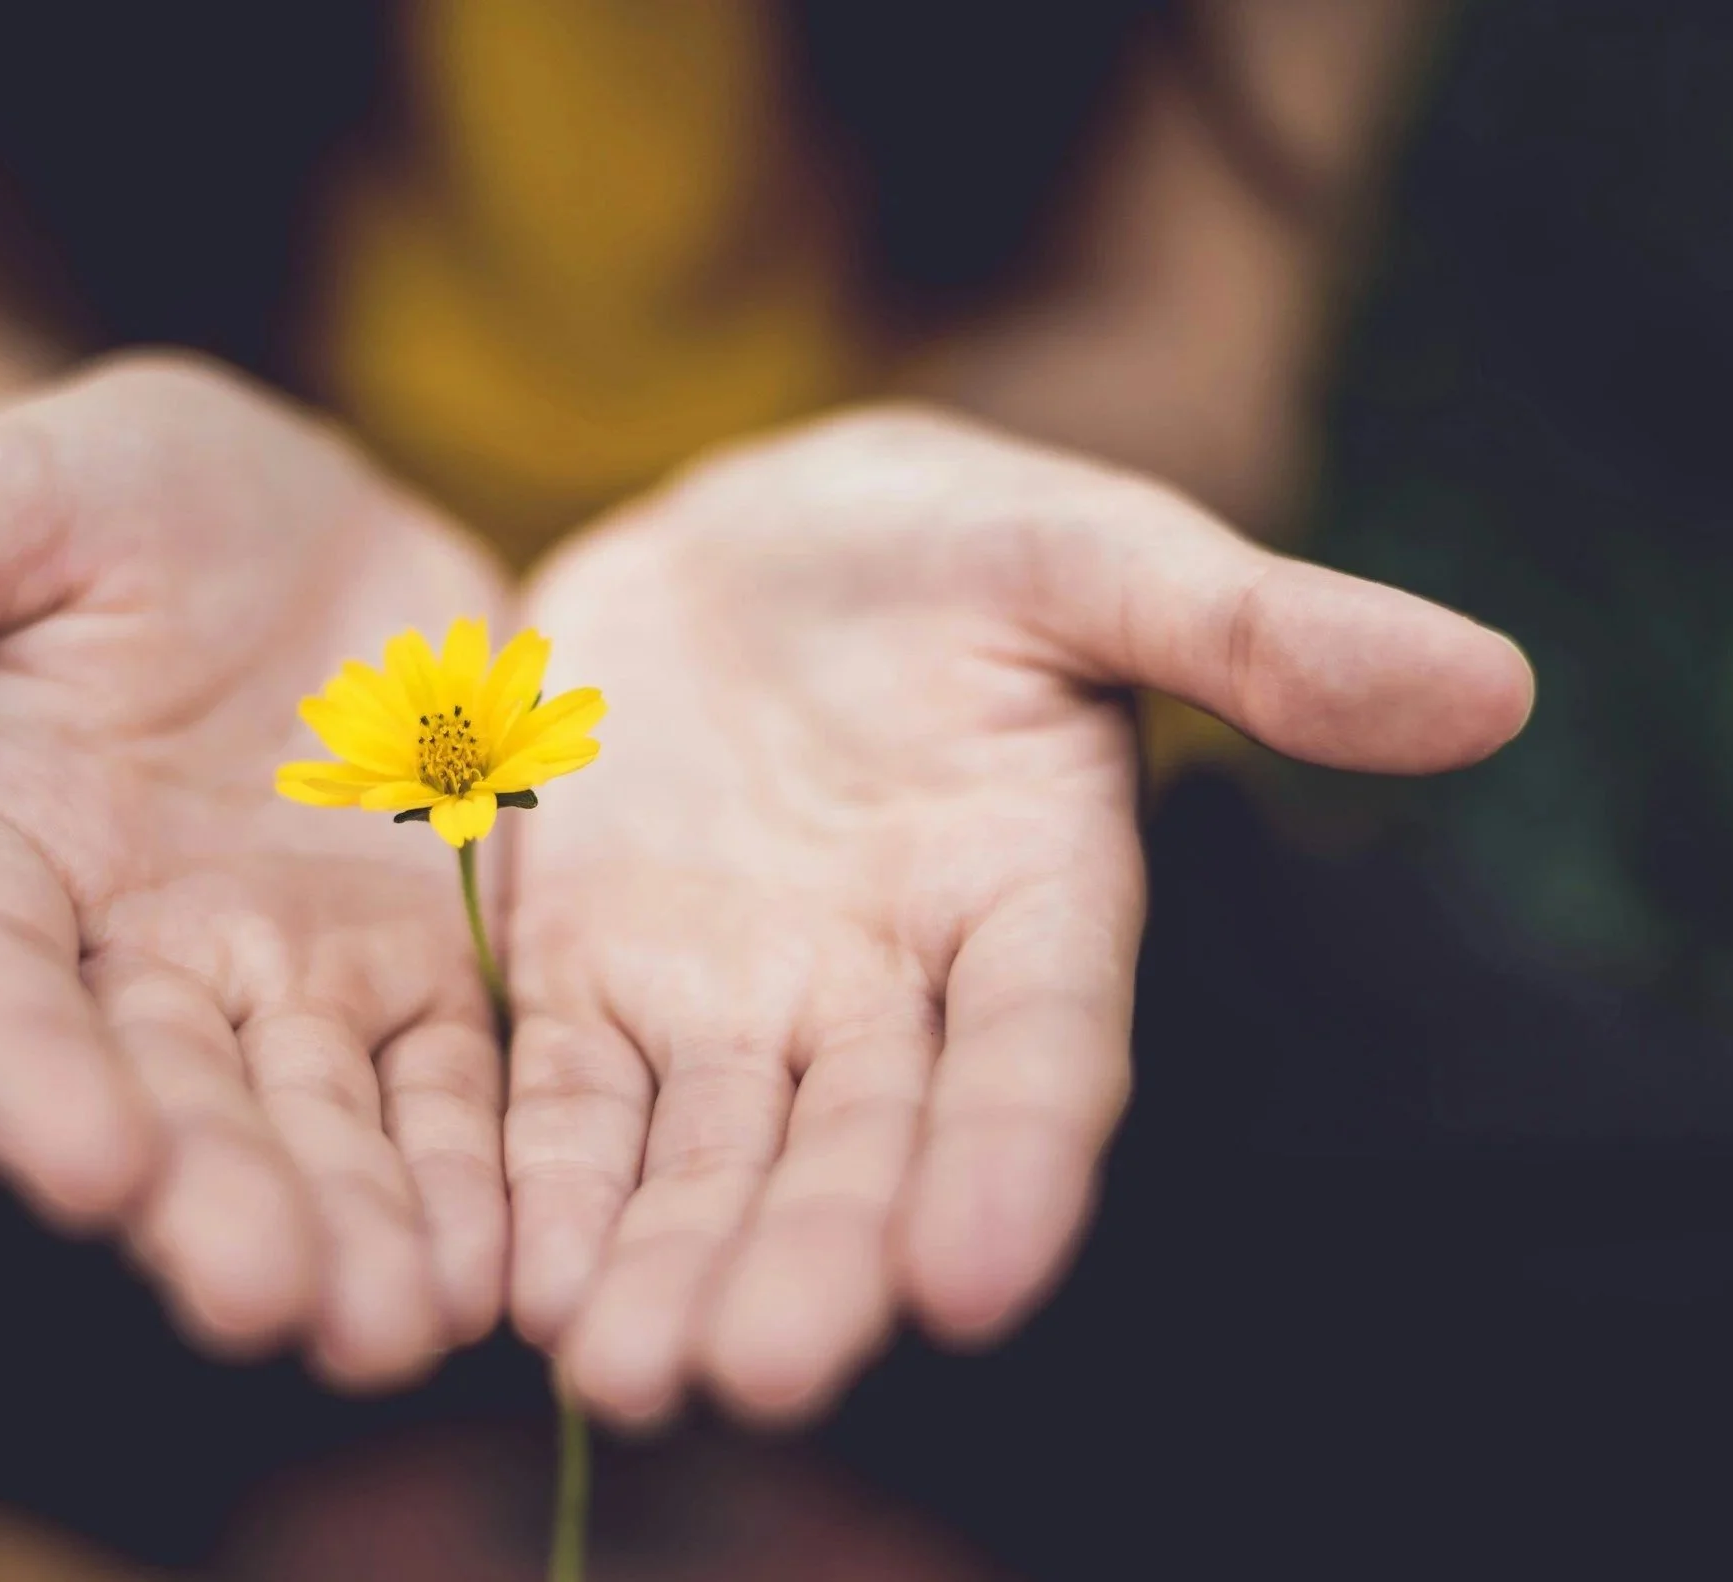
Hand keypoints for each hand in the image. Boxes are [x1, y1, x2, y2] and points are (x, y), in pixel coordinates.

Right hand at [0, 356, 511, 1386]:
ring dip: (359, 1227)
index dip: (26, 1082)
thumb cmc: (101, 497)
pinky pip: (450, 1082)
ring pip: (317, 1122)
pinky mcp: (417, 966)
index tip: (89, 1169)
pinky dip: (477, 1169)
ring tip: (404, 1324)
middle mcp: (129, 957)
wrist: (280, 512)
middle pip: (166, 1101)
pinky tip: (512, 1256)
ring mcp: (282, 975)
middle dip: (218, 1204)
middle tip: (275, 1305)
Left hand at [503, 407, 1532, 1426]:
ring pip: (706, 1157)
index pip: (1039, 1052)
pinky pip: (566, 1099)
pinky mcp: (593, 980)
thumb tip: (1487, 683)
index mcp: (1031, 899)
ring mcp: (733, 999)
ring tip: (621, 1371)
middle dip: (812, 1259)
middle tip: (758, 1372)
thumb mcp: (1084, 551)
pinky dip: (545, 1183)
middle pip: (857, 1146)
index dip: (1014, 1160)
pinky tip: (514, 1279)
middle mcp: (887, 990)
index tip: (976, 1277)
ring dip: (666, 1263)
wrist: (745, 545)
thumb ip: (1250, 627)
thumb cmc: (942, 542)